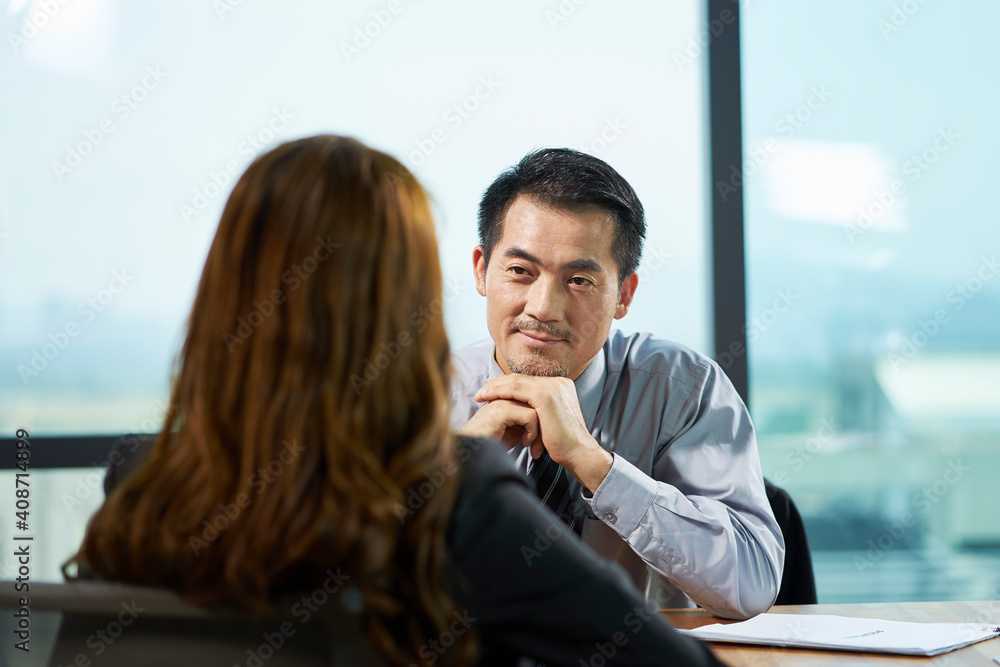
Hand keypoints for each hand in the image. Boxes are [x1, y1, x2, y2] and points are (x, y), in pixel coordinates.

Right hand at [456, 398, 539, 449]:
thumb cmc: (493, 443)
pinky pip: (530, 416)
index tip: (541, 438)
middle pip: (538, 401)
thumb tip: (546, 421)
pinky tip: (525, 443)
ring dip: (539, 429)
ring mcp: (503, 400)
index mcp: (509, 395)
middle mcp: (506, 394)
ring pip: (537, 407)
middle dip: (544, 424)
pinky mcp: (502, 409)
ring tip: (532, 444)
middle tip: (541, 445)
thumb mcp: (515, 430)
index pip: (535, 398)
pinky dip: (532, 432)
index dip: (542, 417)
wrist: (471, 452)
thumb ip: (528, 420)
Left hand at [473, 375, 612, 492]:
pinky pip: (516, 390)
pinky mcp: (545, 396)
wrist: (578, 453)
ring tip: (480, 395)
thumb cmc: (563, 443)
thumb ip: (539, 409)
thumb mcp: (550, 420)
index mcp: (561, 386)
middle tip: (482, 390)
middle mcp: (559, 382)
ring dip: (495, 388)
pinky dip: (500, 392)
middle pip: (522, 378)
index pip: (529, 381)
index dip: (509, 384)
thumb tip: (522, 408)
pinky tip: (488, 397)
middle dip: (499, 384)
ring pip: (516, 382)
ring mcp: (553, 387)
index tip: (493, 389)